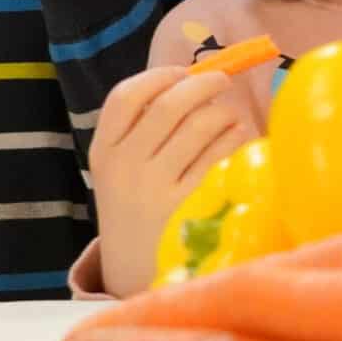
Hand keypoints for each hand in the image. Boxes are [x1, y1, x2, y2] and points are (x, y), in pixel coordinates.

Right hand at [88, 67, 259, 296]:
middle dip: (203, 84)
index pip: (124, 97)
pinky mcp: (189, 206)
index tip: (182, 71)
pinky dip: (235, 136)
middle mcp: (125, 168)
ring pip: (200, 125)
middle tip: (222, 80)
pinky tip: (238, 136)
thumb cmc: (135, 205)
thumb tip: (194, 76)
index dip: (159, 76)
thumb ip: (142, 128)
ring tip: (230, 114)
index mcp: (103, 152)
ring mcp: (156, 190)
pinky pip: (220, 155)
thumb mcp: (119, 169)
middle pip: (169, 105)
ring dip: (223, 111)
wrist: (132, 269)